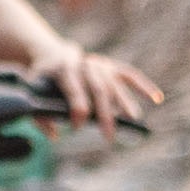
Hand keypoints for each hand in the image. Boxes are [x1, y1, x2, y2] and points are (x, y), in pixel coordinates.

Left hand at [44, 47, 163, 126]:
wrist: (54, 54)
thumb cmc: (43, 78)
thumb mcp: (33, 91)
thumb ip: (39, 115)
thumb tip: (55, 136)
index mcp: (64, 69)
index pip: (74, 89)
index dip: (77, 109)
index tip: (78, 127)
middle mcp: (85, 64)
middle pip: (98, 89)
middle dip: (104, 113)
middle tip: (109, 136)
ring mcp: (100, 64)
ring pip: (115, 84)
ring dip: (124, 103)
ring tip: (132, 121)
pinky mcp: (112, 66)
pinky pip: (130, 75)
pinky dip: (144, 86)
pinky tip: (157, 98)